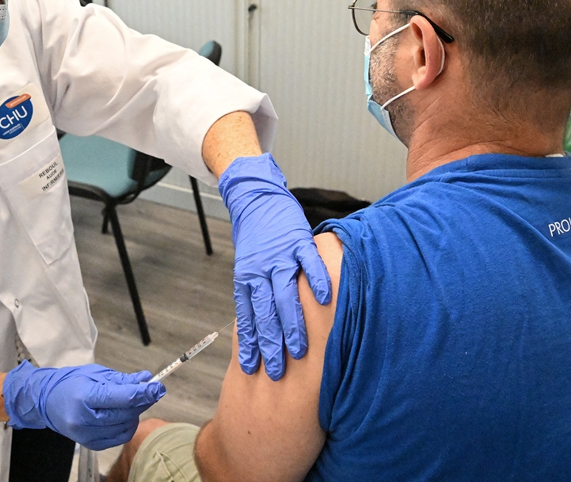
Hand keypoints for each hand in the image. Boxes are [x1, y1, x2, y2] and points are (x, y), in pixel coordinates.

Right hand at [3, 362, 165, 449]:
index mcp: (86, 397)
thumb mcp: (96, 374)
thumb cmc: (71, 383)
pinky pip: (119, 437)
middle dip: (143, 401)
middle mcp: (85, 420)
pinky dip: (126, 425)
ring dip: (135, 414)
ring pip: (126, 427)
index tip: (159, 387)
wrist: (47, 401)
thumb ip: (123, 380)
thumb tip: (147, 379)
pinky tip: (122, 415)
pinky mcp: (91, 444)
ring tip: (130, 401)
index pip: (123, 398)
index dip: (145, 393)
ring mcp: (87, 435)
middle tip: (151, 390)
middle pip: (127, 414)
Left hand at [218, 153, 331, 380]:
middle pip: (264, 313)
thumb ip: (255, 293)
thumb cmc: (255, 239)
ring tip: (299, 350)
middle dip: (270, 344)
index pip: (247, 317)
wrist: (256, 199)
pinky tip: (325, 300)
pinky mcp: (297, 241)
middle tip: (276, 371)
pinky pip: (308, 263)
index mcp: (246, 279)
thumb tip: (258, 328)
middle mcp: (260, 270)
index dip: (249, 343)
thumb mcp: (248, 267)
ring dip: (291, 324)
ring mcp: (279, 256)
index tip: (251, 368)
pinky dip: (316, 281)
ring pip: (284, 295)